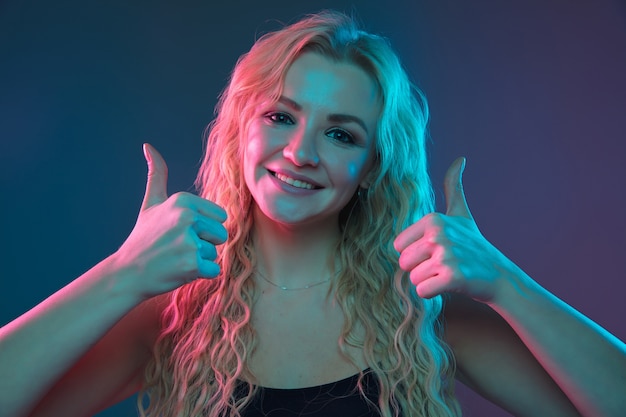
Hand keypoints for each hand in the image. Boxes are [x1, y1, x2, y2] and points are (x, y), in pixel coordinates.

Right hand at [112, 143, 227, 298]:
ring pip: (215, 253)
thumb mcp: (151, 203)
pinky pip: (213, 270)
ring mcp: (189, 240)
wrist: (127, 273)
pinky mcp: (191, 263)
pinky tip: (178, 271)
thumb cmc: (143, 238)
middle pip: (221, 234)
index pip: (220, 216)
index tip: (179, 232)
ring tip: (175, 259)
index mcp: (183, 200)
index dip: (204, 228)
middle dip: (205, 244)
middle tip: (178, 248)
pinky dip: (199, 275)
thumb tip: (148, 146)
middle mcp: (187, 217)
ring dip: (199, 260)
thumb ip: (156, 175)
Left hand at [394, 157, 515, 302]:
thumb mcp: (462, 214)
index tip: (437, 251)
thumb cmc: (475, 246)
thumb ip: (454, 187)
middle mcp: (438, 234)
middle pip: (403, 263)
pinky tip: (451, 285)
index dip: (415, 253)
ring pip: (413, 278)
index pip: (398, 246)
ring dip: (428, 281)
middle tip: (444, 265)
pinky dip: (433, 293)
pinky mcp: (452, 277)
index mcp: (433, 219)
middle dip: (420, 269)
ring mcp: (446, 255)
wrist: (500, 276)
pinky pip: (422, 291)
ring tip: (448, 274)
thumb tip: (460, 159)